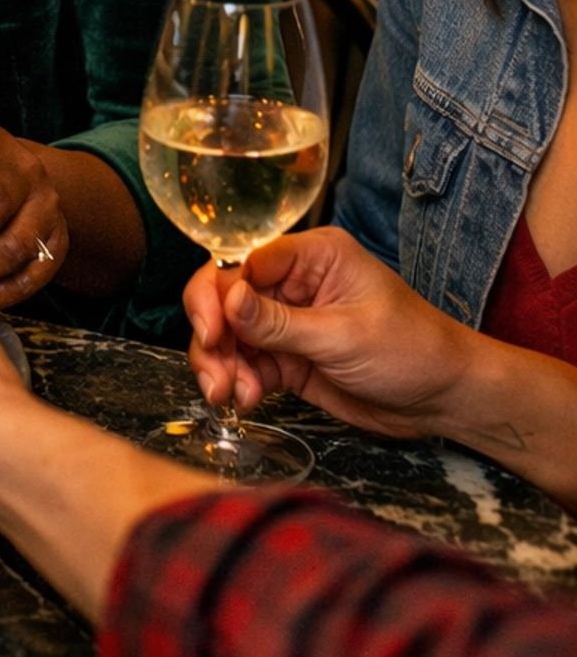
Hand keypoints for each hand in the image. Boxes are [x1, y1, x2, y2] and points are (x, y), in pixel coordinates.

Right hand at [185, 226, 476, 438]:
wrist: (444, 399)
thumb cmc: (412, 350)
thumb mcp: (344, 335)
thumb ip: (280, 323)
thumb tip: (226, 300)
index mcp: (312, 256)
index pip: (243, 262)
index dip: (216, 294)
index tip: (212, 332)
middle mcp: (293, 283)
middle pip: (224, 298)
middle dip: (212, 336)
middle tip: (214, 375)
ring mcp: (287, 323)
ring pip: (228, 335)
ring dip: (219, 364)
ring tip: (229, 395)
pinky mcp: (287, 359)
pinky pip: (245, 364)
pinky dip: (236, 382)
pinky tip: (244, 400)